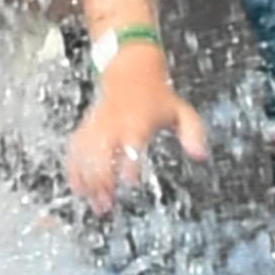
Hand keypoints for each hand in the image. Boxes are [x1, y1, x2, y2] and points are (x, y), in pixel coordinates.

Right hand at [64, 54, 208, 211]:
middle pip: (102, 152)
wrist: (131, 70)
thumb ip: (193, 133)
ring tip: (94, 203)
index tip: (131, 182)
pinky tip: (77, 187)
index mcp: (138, 121)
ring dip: (88, 180)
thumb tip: (200, 155)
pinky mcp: (88, 126)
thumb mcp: (182, 111)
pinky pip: (76, 147)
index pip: (132, 143)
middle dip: (102, 179)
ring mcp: (98, 124)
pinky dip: (74, 167)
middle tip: (106, 204)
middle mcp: (115, 123)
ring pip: (86, 153)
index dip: (130, 163)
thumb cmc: (158, 96)